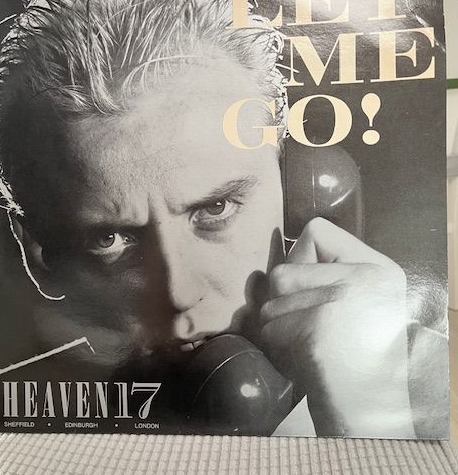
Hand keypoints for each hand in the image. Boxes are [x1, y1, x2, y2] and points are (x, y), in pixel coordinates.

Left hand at [260, 218, 414, 437]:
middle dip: (283, 302)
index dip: (300, 258)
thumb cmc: (359, 360)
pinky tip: (303, 361)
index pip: (316, 232)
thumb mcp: (359, 304)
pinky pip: (269, 327)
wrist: (372, 415)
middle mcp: (365, 277)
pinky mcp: (318, 328)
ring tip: (307, 345)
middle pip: (283, 270)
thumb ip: (327, 275)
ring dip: (277, 327)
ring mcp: (342, 300)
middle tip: (308, 328)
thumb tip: (275, 268)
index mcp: (377, 268)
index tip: (307, 289)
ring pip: (270, 300)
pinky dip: (278, 347)